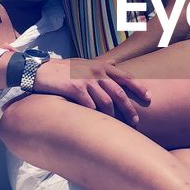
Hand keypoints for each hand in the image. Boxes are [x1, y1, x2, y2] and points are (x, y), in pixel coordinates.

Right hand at [33, 57, 150, 124]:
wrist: (40, 70)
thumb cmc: (63, 69)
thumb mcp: (84, 63)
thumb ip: (101, 64)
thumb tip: (116, 62)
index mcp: (101, 66)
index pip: (125, 77)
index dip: (139, 87)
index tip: (149, 98)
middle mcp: (96, 72)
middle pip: (119, 93)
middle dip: (129, 109)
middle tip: (136, 122)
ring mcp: (86, 80)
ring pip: (106, 102)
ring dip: (114, 116)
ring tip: (118, 127)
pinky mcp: (74, 88)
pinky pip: (90, 105)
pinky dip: (95, 115)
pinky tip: (97, 123)